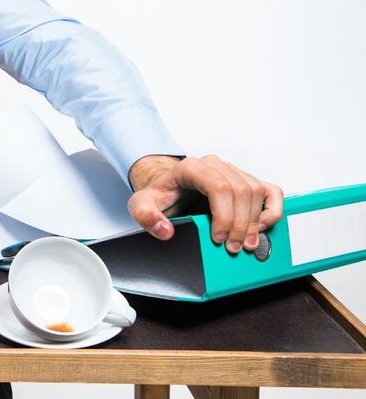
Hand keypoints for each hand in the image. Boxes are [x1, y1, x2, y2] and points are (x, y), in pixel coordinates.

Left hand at [127, 154, 283, 253]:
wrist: (167, 187)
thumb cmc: (159, 195)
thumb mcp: (141, 205)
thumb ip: (147, 216)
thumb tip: (165, 230)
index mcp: (191, 168)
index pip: (218, 187)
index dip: (223, 215)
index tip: (217, 238)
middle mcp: (214, 166)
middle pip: (240, 192)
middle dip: (240, 225)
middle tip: (233, 248)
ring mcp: (232, 172)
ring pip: (256, 192)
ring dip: (255, 221)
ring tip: (245, 243)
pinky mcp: (245, 181)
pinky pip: (270, 190)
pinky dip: (272, 209)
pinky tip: (263, 226)